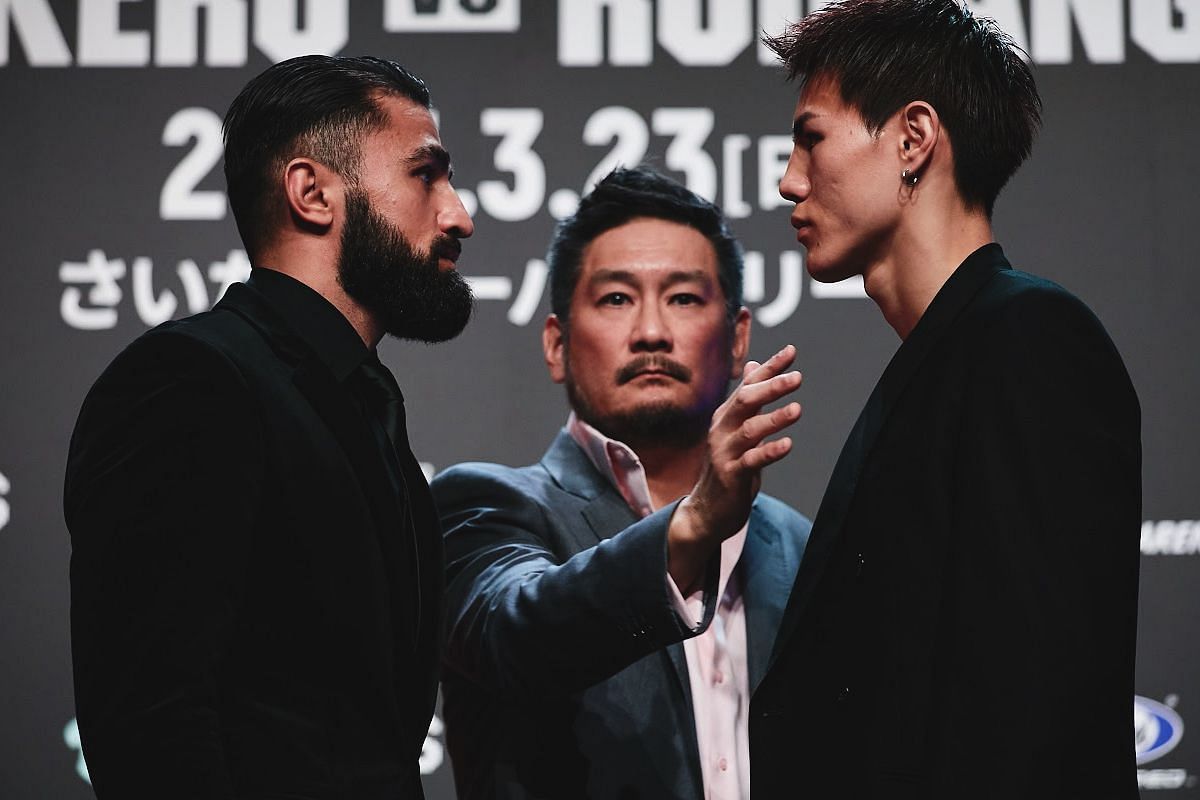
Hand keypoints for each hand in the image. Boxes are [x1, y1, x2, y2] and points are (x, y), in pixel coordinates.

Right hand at [668, 345, 801, 592]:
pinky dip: (769, 451)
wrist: (707, 509)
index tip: (791, 351)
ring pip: (750, 430)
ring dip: (774, 418)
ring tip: (797, 409)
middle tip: (797, 378)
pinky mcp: (731, 475)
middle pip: (745, 401)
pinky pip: (751, 461)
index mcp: (726, 416)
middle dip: (771, 387)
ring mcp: (725, 452)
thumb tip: (755, 364)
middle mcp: (723, 429)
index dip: (770, 367)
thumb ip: (747, 398)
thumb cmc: (726, 465)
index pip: (749, 385)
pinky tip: (787, 444)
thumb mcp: (736, 428)